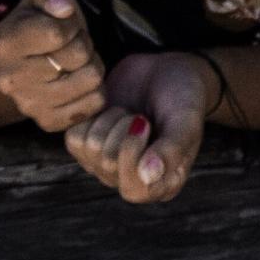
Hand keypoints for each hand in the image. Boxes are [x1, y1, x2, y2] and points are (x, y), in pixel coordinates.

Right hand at [0, 0, 106, 130]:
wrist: (20, 61)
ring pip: (91, 80)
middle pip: (78, 56)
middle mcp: (11, 80)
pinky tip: (77, 80)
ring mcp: (29, 105)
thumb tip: (63, 8)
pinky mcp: (49, 122)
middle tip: (70, 42)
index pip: (57, 33)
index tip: (63, 23)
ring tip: (75, 61)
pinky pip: (95, 103)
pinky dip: (93, 89)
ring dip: (91, 64)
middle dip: (82, 43)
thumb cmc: (36, 21)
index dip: (70, 23)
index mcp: (4, 44)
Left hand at [63, 50, 210, 203]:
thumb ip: (171, 150)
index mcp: (162, 184)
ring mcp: (108, 163)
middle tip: (139, 115)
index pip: (132, 189)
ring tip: (127, 112)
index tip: (144, 122)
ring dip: (109, 121)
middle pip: (107, 164)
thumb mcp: (186, 121)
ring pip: (89, 150)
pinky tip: (109, 109)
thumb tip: (146, 177)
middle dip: (122, 129)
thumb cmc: (184, 97)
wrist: (167, 70)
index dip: (131, 153)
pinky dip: (90, 117)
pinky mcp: (91, 141)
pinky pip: (73, 139)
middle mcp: (133, 180)